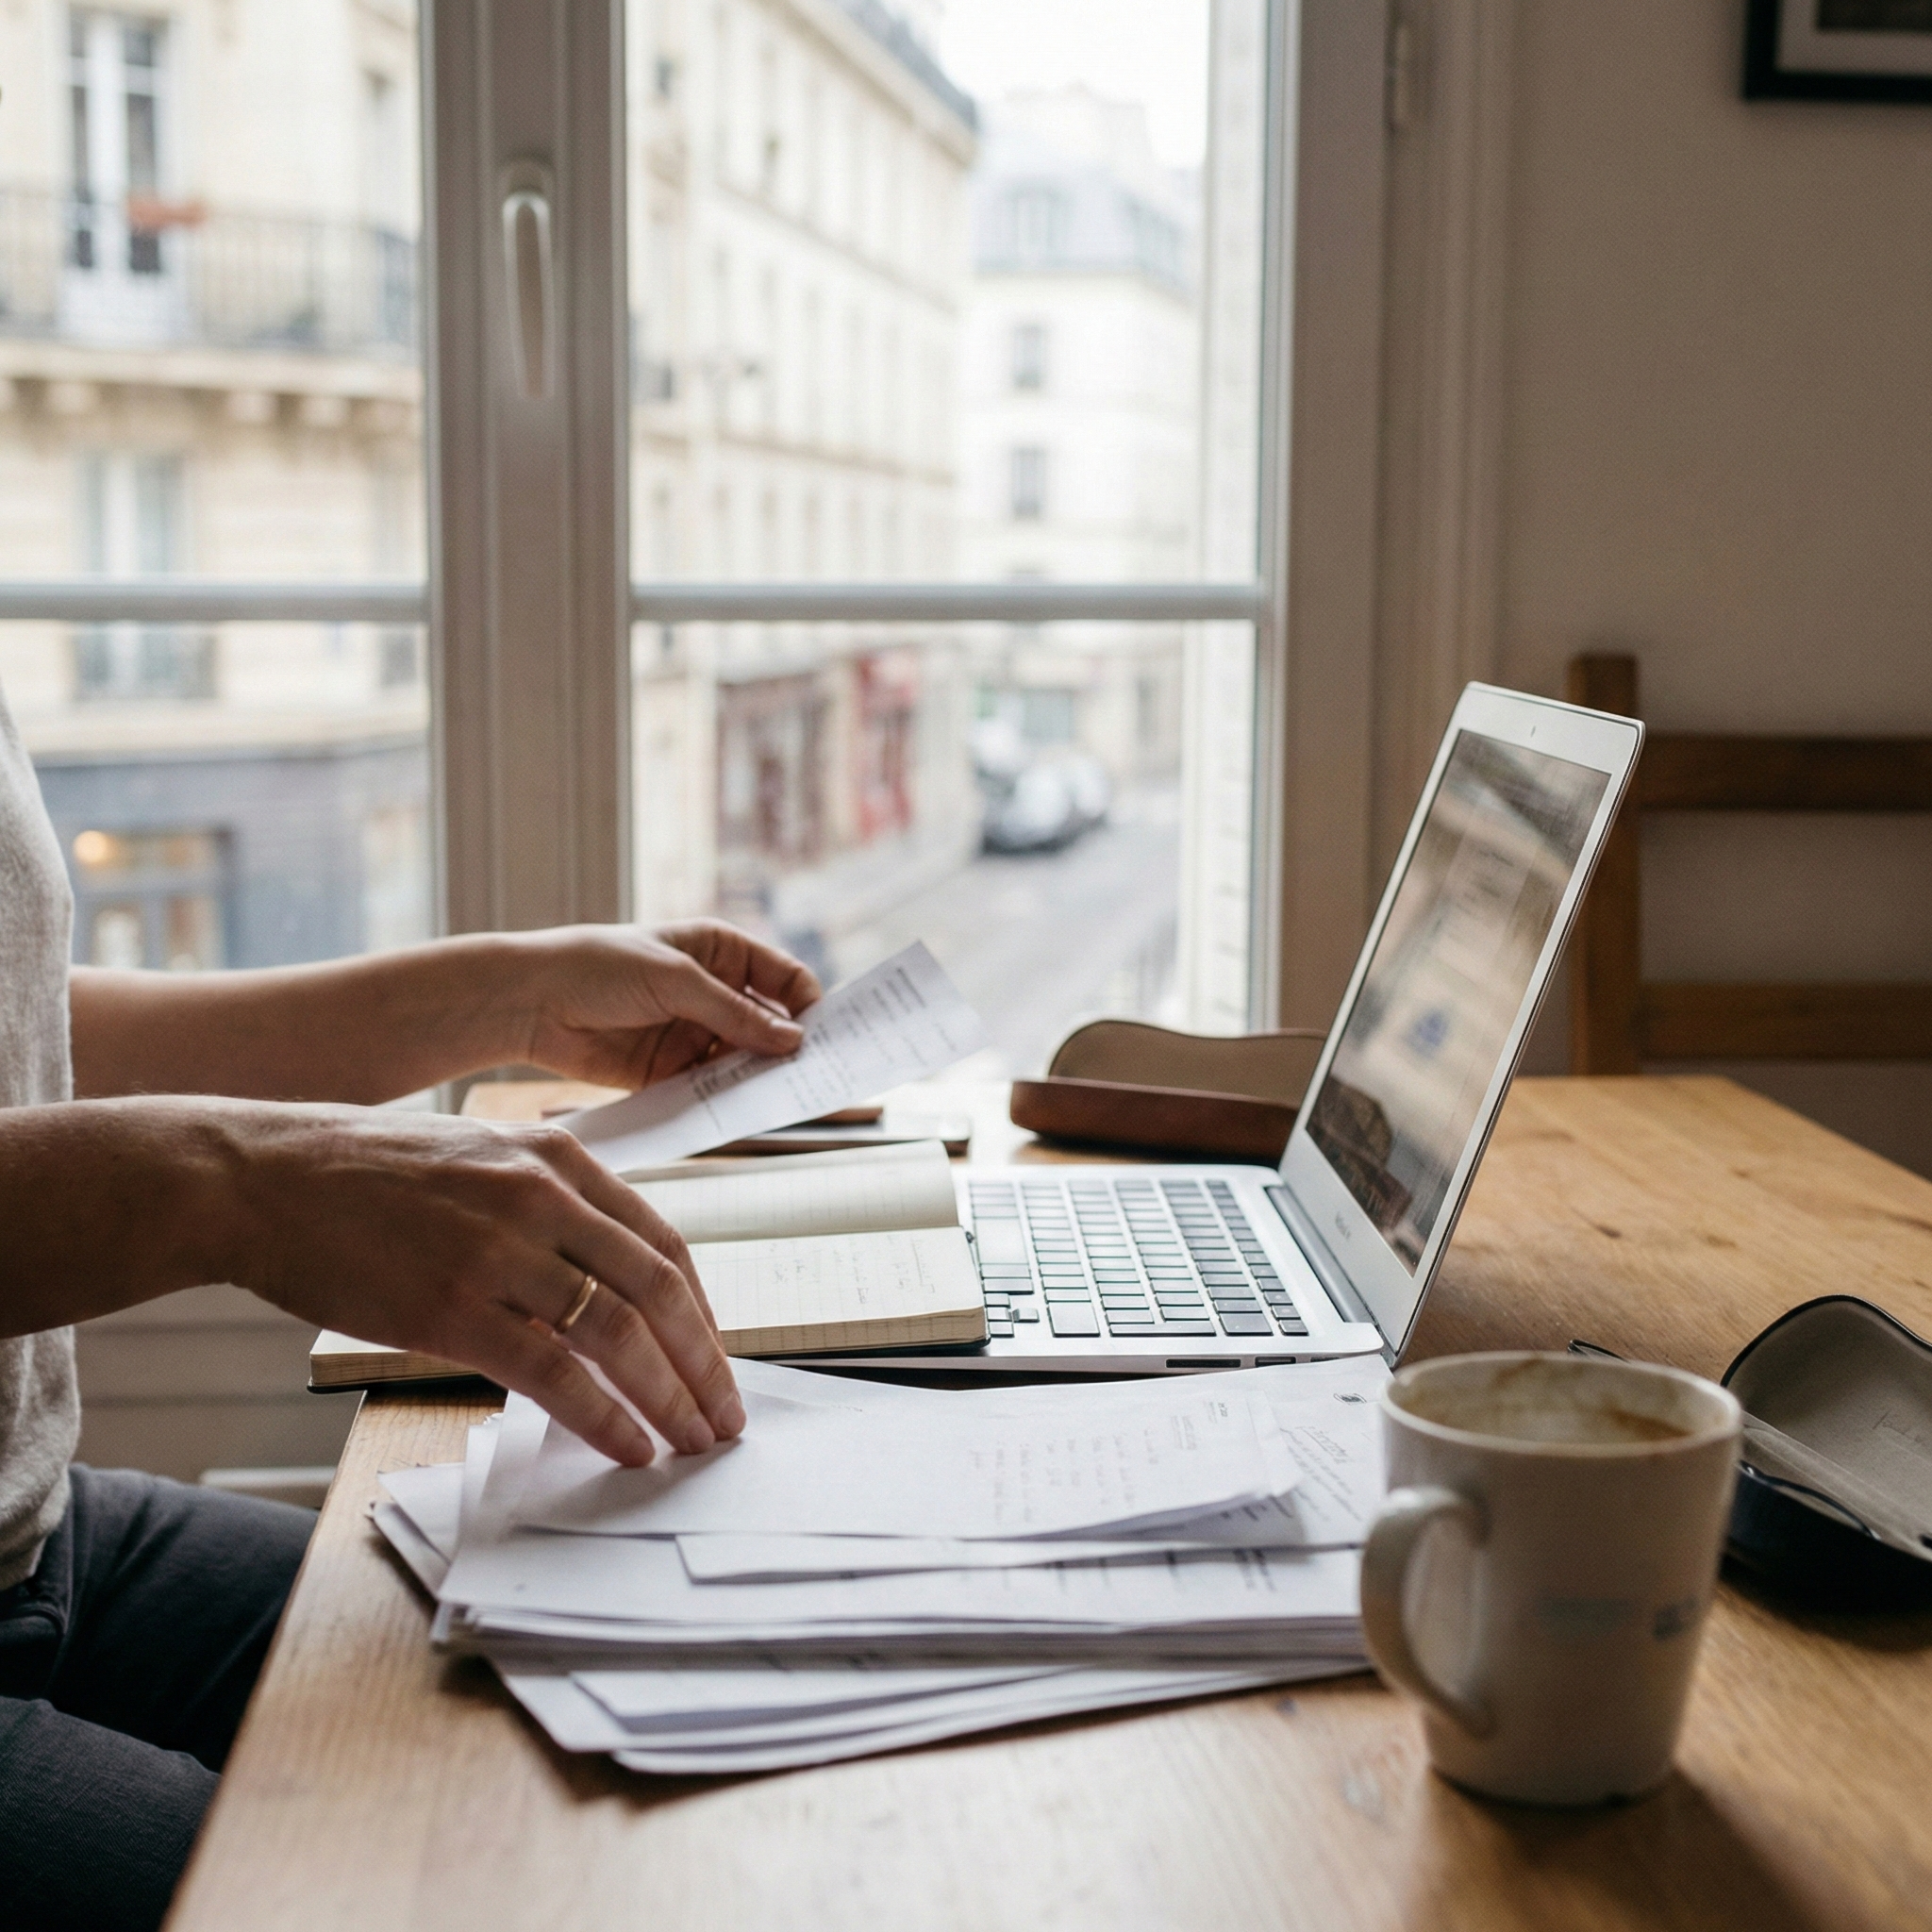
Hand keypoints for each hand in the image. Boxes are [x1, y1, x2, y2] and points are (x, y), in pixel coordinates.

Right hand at [223, 1101, 741, 1463]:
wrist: (264, 1178)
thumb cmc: (366, 1175)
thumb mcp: (482, 1158)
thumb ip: (547, 1207)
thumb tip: (599, 1283)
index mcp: (559, 1159)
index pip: (662, 1242)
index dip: (700, 1311)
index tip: (715, 1358)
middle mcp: (543, 1198)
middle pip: (657, 1289)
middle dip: (704, 1363)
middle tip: (724, 1417)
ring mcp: (500, 1252)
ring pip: (618, 1334)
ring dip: (668, 1397)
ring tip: (690, 1443)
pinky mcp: (453, 1307)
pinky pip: (554, 1373)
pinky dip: (603, 1417)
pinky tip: (628, 1446)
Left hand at [513, 920, 821, 1090]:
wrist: (529, 1001)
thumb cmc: (598, 966)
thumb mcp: (675, 980)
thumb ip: (734, 1012)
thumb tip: (792, 1040)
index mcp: (720, 952)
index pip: (783, 979)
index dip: (808, 1005)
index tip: (825, 1036)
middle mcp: (712, 992)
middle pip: (769, 1024)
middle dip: (789, 1048)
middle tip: (813, 1075)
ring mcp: (692, 1032)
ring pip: (743, 1060)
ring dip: (759, 1077)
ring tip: (778, 1098)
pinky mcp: (669, 1070)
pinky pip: (709, 1087)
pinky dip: (725, 1098)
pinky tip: (739, 1110)